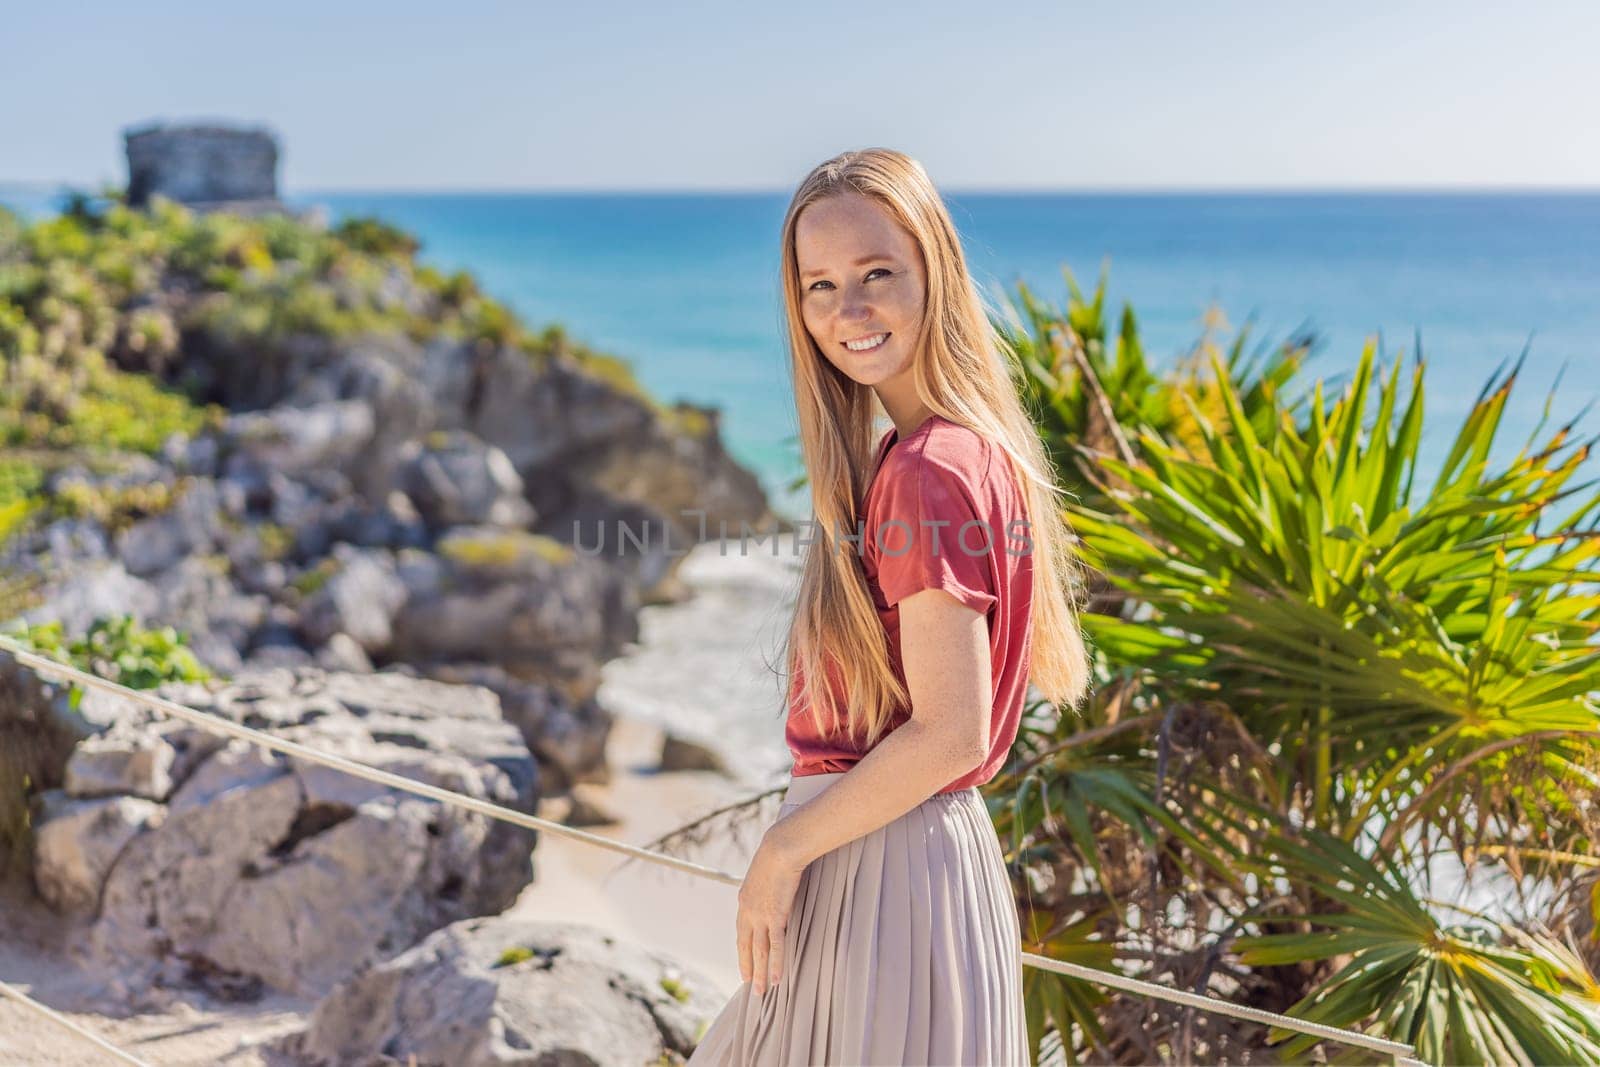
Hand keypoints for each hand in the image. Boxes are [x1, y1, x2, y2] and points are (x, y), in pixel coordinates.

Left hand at [736, 825, 807, 996]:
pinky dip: (774, 964)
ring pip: (758, 951)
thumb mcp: (766, 872)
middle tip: (749, 985)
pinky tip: (775, 978)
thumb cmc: (777, 854)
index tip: (745, 962)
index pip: (741, 931)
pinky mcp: (775, 916)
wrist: (780, 847)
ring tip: (760, 991)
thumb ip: (767, 887)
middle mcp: (747, 911)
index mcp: (744, 900)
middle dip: (747, 967)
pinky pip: (775, 946)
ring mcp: (760, 915)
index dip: (743, 949)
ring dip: (759, 973)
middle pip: (745, 946)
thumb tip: (776, 890)